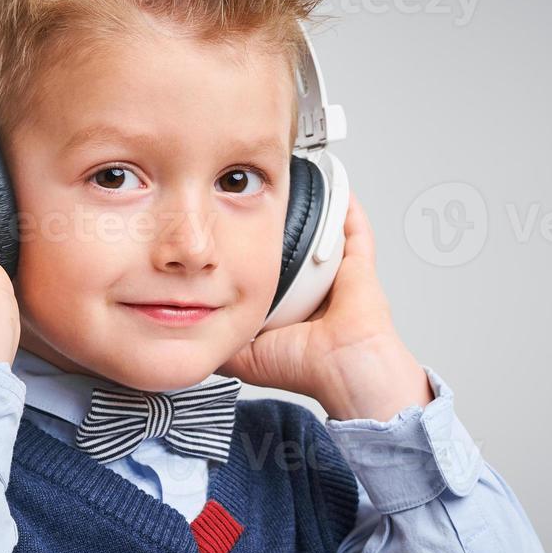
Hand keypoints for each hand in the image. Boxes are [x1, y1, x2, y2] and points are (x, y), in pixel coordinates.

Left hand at [217, 190, 433, 420]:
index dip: (253, 259)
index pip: (270, 278)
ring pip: (322, 237)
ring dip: (310, 213)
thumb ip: (222, 346)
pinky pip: (354, 229)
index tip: (234, 239)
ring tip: (291, 186)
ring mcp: (338, 277)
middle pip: (295, 253)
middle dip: (278, 231)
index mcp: (293, 313)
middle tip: (258, 206)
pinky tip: (332, 183)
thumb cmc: (305, 368)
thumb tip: (191, 337)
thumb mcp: (247, 357)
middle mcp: (316, 294)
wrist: (342, 369)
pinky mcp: (359, 265)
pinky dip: (346, 206)